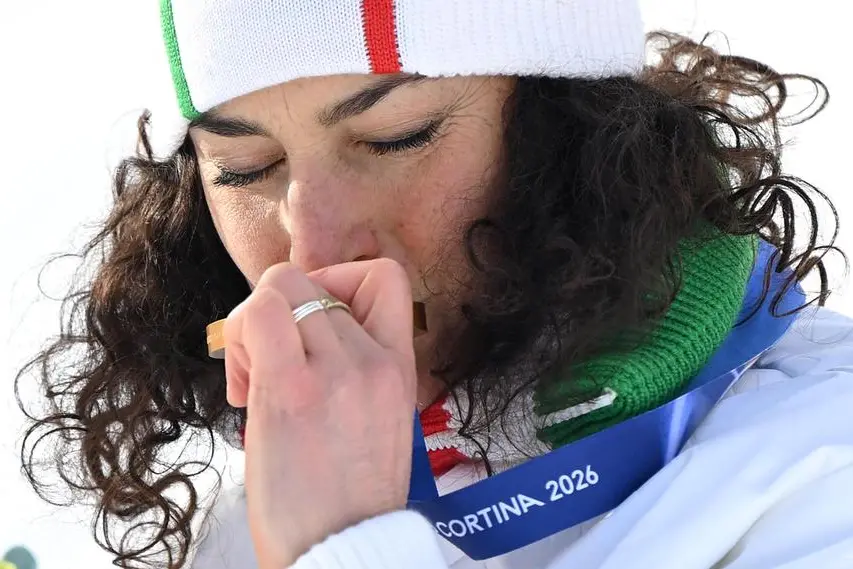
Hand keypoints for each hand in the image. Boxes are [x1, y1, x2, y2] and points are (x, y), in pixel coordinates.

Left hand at [223, 259, 417, 567]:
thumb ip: (356, 369)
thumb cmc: (349, 499)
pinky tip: (243, 385)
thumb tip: (303, 331)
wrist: (344, 550)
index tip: (314, 318)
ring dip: (252, 322)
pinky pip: (259, 315)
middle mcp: (372, 360)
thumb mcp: (381, 421)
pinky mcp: (291, 388)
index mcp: (399, 367)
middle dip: (278, 309)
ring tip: (252, 376)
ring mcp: (335, 370)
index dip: (338, 280)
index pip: (386, 276)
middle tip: (268, 359)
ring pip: (280, 286)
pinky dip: (240, 334)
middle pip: (312, 279)